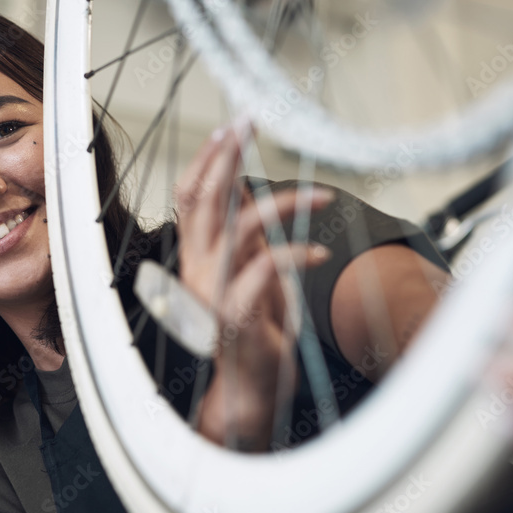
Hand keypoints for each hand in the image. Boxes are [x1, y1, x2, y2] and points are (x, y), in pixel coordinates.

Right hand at [173, 125, 331, 449]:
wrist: (250, 389)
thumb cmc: (254, 328)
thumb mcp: (247, 270)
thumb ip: (240, 231)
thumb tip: (242, 184)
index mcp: (197, 256)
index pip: (189, 197)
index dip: (205, 159)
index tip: (230, 126)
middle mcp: (197, 270)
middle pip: (204, 201)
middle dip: (226, 156)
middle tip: (251, 123)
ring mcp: (214, 293)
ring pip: (240, 228)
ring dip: (285, 204)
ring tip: (324, 194)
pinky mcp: (237, 316)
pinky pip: (264, 270)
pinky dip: (297, 253)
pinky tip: (320, 251)